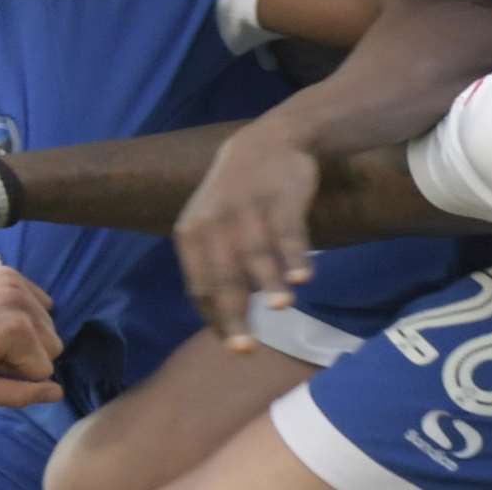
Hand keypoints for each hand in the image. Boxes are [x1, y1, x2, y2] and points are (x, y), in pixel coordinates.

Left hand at [0, 265, 64, 407]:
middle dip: (25, 355)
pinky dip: (23, 311)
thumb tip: (57, 391)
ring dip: (24, 334)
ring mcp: (14, 282)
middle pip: (51, 344)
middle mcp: (21, 302)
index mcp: (17, 331)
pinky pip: (36, 300)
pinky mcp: (5, 272)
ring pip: (46, 323)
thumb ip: (19, 395)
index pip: (44, 370)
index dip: (16, 375)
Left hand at [173, 129, 320, 352]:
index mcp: (191, 234)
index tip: (231, 346)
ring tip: (281, 309)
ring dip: (269, 281)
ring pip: (256, 253)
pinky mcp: (279, 199)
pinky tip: (301, 279)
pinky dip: (294, 255)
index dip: (214, 317)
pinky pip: (287, 231)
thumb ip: (213, 266)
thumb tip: (222, 318)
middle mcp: (214, 224)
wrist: (265, 142)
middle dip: (235, 314)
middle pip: (223, 276)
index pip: (198, 286)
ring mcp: (247, 210)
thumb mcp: (209, 225)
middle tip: (245, 349)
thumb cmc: (234, 198)